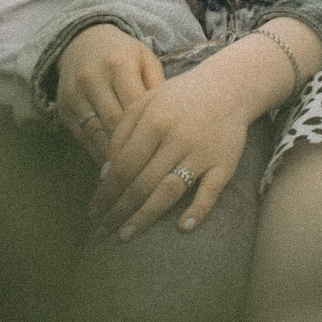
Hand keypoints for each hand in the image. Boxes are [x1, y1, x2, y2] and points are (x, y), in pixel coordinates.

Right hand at [55, 25, 164, 163]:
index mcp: (118, 64)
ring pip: (96, 133)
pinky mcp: (63, 108)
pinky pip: (82, 136)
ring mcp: (74, 94)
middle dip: (132, 148)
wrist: (83, 43)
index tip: (164, 152)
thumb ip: (158, 87)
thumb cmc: (124, 55)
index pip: (134, 106)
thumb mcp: (145, 60)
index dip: (148, 131)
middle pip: (114, 122)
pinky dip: (97, 152)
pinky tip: (113, 166)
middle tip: (151, 171)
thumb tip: (169, 123)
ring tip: (133, 174)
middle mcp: (92, 78)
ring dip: (113, 156)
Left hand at [91, 42, 282, 238]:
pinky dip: (197, 210)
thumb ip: (122, 133)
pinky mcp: (225, 164)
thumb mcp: (145, 103)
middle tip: (101, 232)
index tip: (93, 211)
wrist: (229, 86)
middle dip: (118, 210)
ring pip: (169, 191)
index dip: (105, 192)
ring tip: (126, 235)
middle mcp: (177, 139)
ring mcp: (202, 153)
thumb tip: (104, 174)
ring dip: (146, 216)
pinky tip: (183, 227)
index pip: (123, 166)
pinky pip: (210, 192)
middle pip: (142, 183)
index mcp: (154, 122)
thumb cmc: (179, 98)